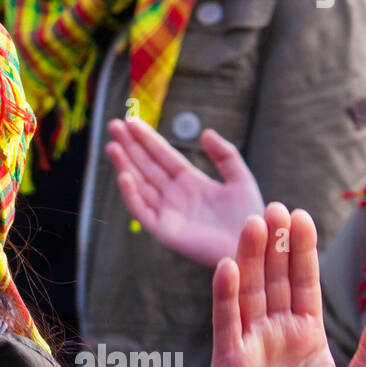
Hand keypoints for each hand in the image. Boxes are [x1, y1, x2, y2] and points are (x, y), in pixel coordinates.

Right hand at [105, 118, 263, 268]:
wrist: (253, 246)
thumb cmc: (250, 218)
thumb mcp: (240, 179)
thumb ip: (225, 155)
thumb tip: (205, 132)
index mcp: (190, 182)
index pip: (162, 155)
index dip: (147, 138)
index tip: (131, 121)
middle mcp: (174, 195)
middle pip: (146, 166)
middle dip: (129, 146)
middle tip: (113, 125)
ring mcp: (167, 212)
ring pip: (139, 184)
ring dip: (124, 165)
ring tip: (112, 145)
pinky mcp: (164, 231)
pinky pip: (142, 210)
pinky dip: (132, 194)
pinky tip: (124, 175)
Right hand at [203, 203, 365, 366]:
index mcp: (304, 337)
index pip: (303, 285)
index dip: (302, 252)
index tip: (302, 216)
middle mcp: (274, 333)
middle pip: (273, 279)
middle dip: (274, 244)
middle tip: (276, 206)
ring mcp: (249, 344)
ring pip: (249, 291)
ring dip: (249, 257)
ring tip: (253, 222)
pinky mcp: (229, 361)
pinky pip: (226, 321)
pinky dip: (225, 294)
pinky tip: (228, 266)